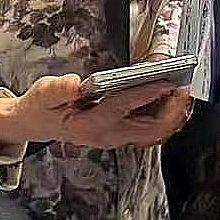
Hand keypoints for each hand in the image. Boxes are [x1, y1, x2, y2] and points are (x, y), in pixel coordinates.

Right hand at [0, 76, 193, 150]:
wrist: (36, 124)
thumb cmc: (41, 108)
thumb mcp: (42, 94)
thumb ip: (58, 90)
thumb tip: (76, 83)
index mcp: (89, 125)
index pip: (123, 107)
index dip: (147, 93)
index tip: (165, 80)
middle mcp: (107, 135)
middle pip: (151, 130)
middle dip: (172, 110)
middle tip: (182, 87)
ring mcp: (115, 138)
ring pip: (155, 133)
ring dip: (172, 115)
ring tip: (180, 92)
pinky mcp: (120, 135)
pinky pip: (150, 130)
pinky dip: (164, 116)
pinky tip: (167, 99)